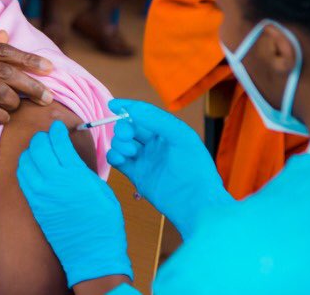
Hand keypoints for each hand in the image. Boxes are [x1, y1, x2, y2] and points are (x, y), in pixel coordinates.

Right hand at [0, 31, 55, 132]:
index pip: (4, 51)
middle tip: (49, 98)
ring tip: (18, 109)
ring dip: (15, 104)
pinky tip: (1, 120)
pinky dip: (0, 117)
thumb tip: (5, 35)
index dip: (30, 60)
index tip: (50, 69)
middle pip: (9, 73)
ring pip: (3, 94)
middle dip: (34, 86)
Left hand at [17, 121, 132, 287]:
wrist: (92, 253)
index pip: (57, 140)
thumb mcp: (99, 187)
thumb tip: (69, 154)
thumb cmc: (104, 221)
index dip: (57, 129)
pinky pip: (22, 178)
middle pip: (38, 146)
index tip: (58, 127)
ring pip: (26, 160)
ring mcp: (40, 193)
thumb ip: (81, 168)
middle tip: (49, 137)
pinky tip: (33, 167)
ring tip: (40, 151)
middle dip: (43, 137)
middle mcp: (53, 180)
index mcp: (74, 173)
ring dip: (32, 151)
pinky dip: (25, 167)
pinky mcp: (34, 205)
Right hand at [107, 99, 232, 238]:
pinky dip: (113, 156)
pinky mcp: (136, 175)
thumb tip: (129, 108)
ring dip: (119, 143)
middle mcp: (154, 144)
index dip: (128, 108)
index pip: (143, 114)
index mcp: (167, 132)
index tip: (112, 105)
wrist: (196, 204)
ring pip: (121, 143)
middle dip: (123, 128)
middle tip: (126, 135)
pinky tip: (119, 159)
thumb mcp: (181, 136)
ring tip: (131, 153)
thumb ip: (156, 119)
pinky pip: (117, 160)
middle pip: (129, 128)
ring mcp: (145, 160)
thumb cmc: (196, 168)